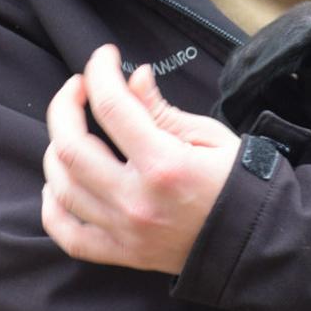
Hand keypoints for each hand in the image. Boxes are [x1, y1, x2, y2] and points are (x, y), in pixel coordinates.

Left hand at [42, 44, 240, 273]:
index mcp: (165, 164)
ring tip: (72, 130)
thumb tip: (133, 78)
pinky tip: (59, 184)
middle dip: (65, 104)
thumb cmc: (240, 183)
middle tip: (79, 86)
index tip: (105, 57)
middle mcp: (137, 200)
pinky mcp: (123, 253)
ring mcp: (125, 231)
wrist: (257, 241)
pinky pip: (69, 235)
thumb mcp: (211, 136)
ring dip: (57, 149)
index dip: (101, 71)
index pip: (112, 106)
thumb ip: (163, 110)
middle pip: (70, 146)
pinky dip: (53, 207)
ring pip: (62, 187)